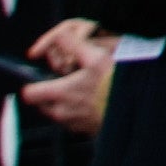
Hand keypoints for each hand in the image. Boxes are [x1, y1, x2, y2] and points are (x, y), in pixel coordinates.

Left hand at [22, 18, 119, 138]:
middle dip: (49, 94)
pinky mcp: (84, 131)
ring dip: (64, 104)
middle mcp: (61, 112)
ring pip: (57, 113)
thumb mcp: (96, 57)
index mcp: (59, 94)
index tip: (43, 79)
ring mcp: (72, 124)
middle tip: (67, 83)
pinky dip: (77, 112)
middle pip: (42, 104)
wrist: (136, 108)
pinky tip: (93, 102)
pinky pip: (72, 121)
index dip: (33, 84)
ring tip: (83, 92)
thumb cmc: (114, 84)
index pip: (29, 93)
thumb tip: (58, 35)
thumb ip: (73, 44)